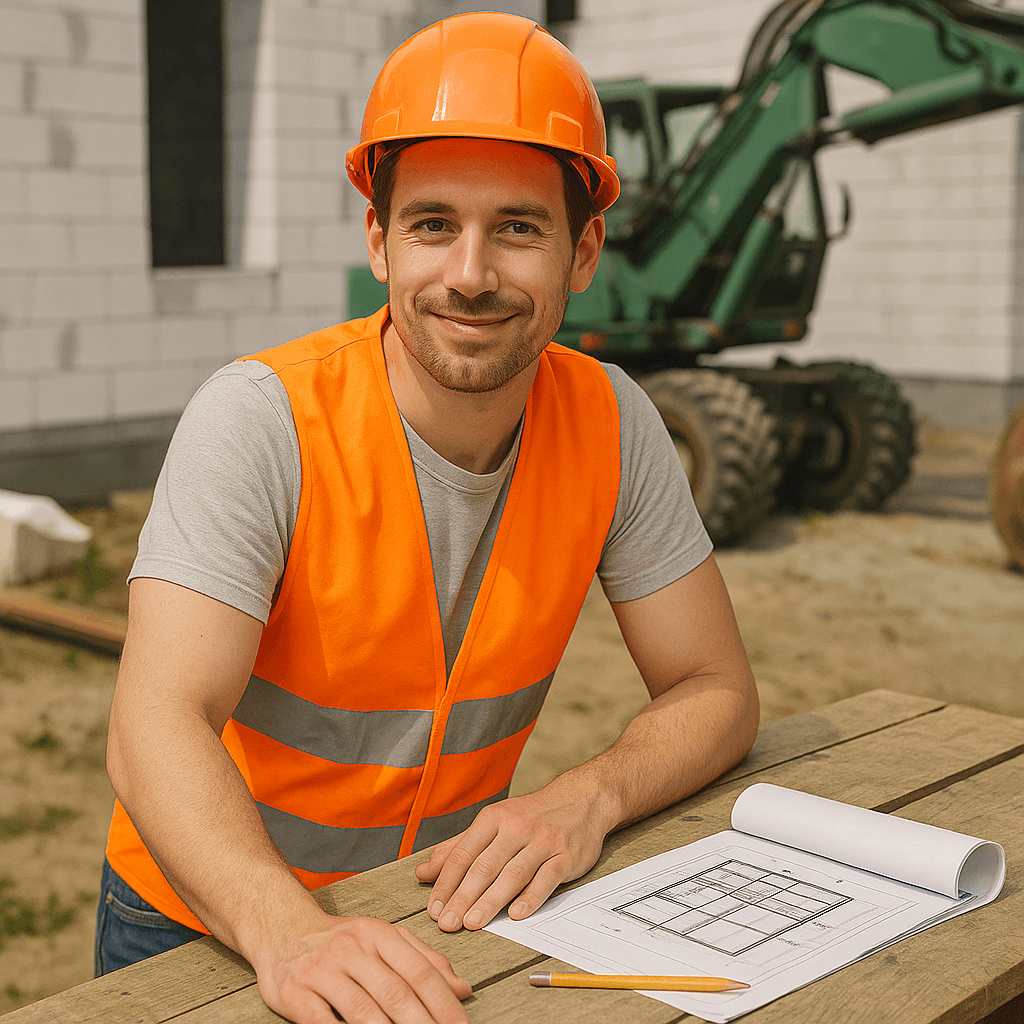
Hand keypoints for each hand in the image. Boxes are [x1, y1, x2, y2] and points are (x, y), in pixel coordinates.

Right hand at [252, 912, 471, 1023]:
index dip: (443, 1002)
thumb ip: (424, 960)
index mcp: (378, 934)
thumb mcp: (385, 939)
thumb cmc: (343, 941)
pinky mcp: (296, 993)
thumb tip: (463, 989)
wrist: (283, 931)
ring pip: (362, 1011)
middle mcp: (352, 948)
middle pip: (395, 993)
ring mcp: (322, 970)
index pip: (419, 970)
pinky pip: (324, 1023)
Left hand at [414, 783, 612, 932]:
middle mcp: (516, 827)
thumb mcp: (492, 824)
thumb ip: (458, 849)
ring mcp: (543, 841)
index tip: (434, 909)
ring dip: (491, 900)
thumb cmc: (530, 817)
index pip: (463, 853)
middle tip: (447, 923)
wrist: (581, 800)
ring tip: (473, 923)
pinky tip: (517, 914)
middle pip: (485, 866)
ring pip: (513, 873)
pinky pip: (547, 877)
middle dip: (463, 897)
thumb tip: (422, 872)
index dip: (446, 882)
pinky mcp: (566, 855)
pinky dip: (532, 896)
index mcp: (493, 818)